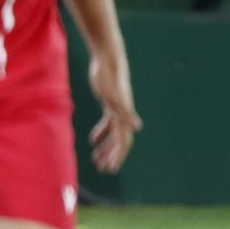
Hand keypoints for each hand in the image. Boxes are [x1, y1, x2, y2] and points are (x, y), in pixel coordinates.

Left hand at [86, 45, 140, 173]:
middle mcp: (123, 115)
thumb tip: (137, 128)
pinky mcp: (110, 104)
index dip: (117, 156)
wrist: (108, 58)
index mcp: (124, 116)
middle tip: (104, 170)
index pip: (123, 141)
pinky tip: (92, 141)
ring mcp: (117, 109)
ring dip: (106, 147)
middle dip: (112, 156)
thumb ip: (126, 112)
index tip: (110, 169)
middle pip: (119, 140)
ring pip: (113, 133)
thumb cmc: (109, 76)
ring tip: (97, 160)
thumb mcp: (114, 96)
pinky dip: (101, 133)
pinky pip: (107, 123)